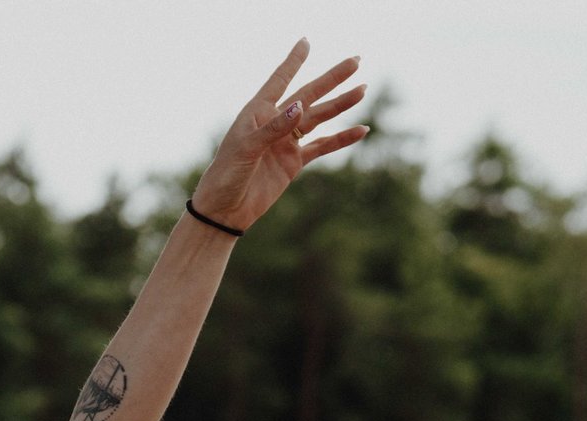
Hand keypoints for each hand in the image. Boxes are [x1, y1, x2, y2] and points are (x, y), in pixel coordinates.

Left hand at [190, 41, 369, 231]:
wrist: (224, 211)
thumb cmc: (226, 176)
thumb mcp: (246, 149)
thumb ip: (274, 128)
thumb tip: (300, 105)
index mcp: (257, 113)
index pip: (279, 80)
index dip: (294, 61)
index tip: (306, 42)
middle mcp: (274, 123)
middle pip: (308, 95)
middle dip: (332, 78)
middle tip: (356, 60)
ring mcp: (286, 143)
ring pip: (319, 118)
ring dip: (340, 104)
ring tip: (362, 89)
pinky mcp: (293, 163)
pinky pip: (322, 147)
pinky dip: (341, 139)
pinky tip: (360, 130)